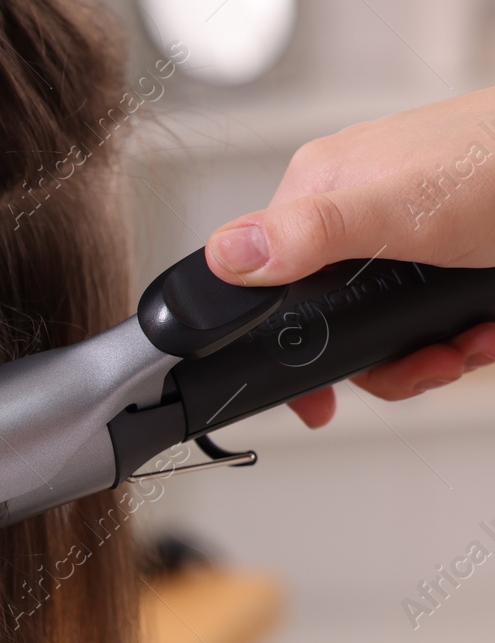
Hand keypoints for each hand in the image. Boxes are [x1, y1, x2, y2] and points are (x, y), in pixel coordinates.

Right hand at [204, 87, 494, 426]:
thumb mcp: (399, 209)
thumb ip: (309, 234)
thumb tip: (226, 258)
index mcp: (320, 193)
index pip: (265, 284)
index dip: (292, 346)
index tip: (315, 398)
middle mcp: (356, 216)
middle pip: (336, 323)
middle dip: (384, 362)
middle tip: (423, 366)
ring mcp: (409, 239)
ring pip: (391, 330)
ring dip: (432, 357)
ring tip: (468, 346)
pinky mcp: (452, 258)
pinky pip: (438, 320)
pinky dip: (466, 338)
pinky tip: (486, 329)